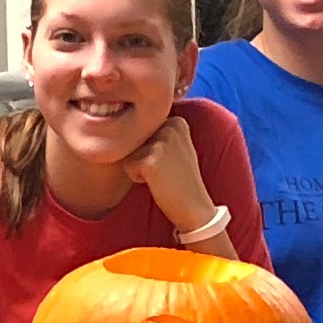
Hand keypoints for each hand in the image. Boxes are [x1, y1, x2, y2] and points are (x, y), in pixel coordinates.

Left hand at [126, 117, 221, 238]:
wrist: (194, 207)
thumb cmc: (181, 180)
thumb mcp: (177, 147)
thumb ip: (160, 130)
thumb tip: (132, 116)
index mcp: (177, 120)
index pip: (142, 128)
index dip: (150, 148)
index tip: (169, 161)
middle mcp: (170, 125)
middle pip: (134, 138)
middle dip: (143, 156)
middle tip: (165, 170)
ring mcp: (161, 142)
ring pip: (129, 152)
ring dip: (140, 167)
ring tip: (161, 176)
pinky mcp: (151, 160)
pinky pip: (128, 166)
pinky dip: (137, 178)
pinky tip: (157, 183)